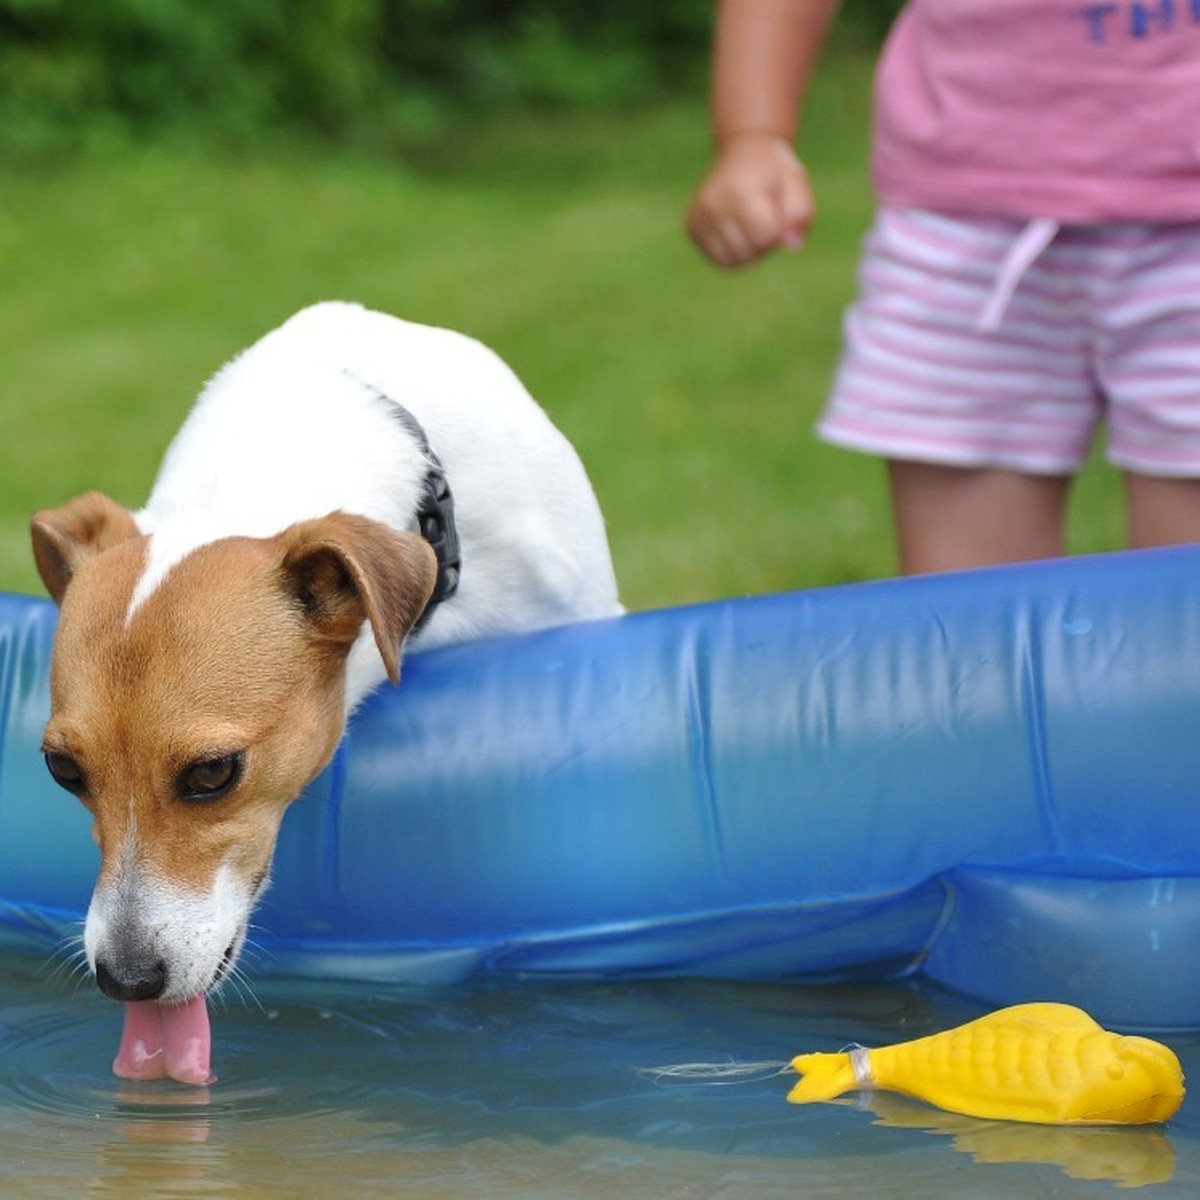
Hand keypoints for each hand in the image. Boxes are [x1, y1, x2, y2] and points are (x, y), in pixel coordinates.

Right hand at [686, 132, 813, 267]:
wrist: (743, 151)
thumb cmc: (774, 172)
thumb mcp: (797, 184)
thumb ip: (800, 215)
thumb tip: (791, 246)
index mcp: (740, 192)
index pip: (765, 238)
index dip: (778, 233)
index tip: (778, 213)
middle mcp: (714, 204)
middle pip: (748, 253)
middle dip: (764, 245)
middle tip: (765, 219)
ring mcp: (699, 216)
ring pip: (731, 262)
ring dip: (749, 252)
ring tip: (752, 227)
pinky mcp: (691, 225)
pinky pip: (718, 259)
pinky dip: (732, 252)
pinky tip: (737, 231)